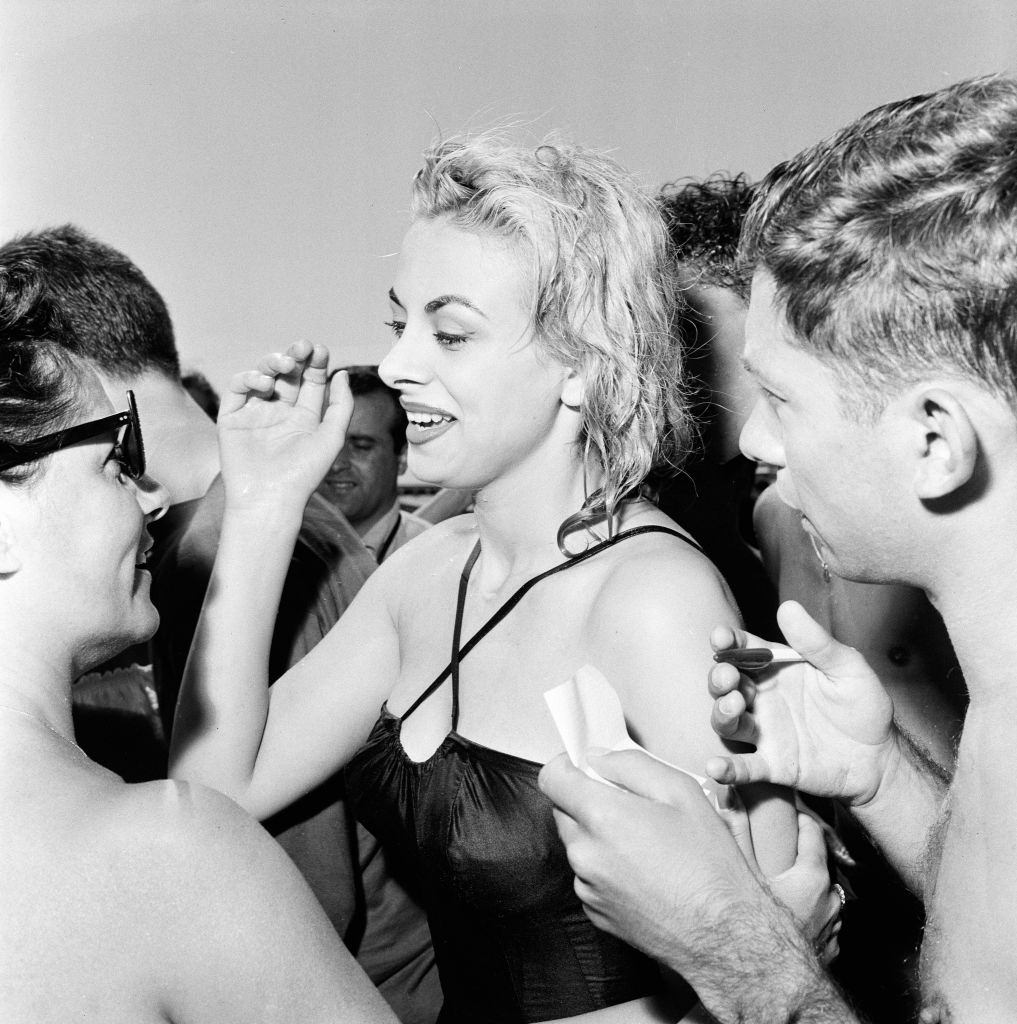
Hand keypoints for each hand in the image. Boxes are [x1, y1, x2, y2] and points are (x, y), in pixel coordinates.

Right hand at [218, 341, 352, 511]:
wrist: (270, 498)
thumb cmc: (304, 474)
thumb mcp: (332, 437)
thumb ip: (341, 405)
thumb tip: (342, 374)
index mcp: (304, 416)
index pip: (310, 381)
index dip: (315, 363)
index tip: (321, 350)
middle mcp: (279, 412)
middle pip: (287, 375)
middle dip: (295, 356)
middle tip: (303, 345)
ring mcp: (255, 414)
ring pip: (262, 376)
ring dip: (273, 362)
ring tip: (284, 363)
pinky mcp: (232, 419)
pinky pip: (237, 390)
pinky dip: (249, 379)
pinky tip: (265, 385)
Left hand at [540, 751, 843, 1020]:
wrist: (725, 935)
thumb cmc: (709, 863)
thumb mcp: (681, 791)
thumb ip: (630, 764)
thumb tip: (596, 757)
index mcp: (601, 818)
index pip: (552, 778)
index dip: (567, 765)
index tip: (587, 766)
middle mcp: (584, 854)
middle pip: (563, 810)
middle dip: (587, 800)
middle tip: (630, 805)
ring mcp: (587, 887)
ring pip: (578, 844)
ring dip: (598, 836)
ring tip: (645, 843)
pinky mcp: (596, 912)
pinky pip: (589, 876)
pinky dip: (606, 867)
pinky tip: (643, 872)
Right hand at [708, 601, 896, 807]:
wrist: (880, 759)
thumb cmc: (863, 707)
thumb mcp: (847, 668)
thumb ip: (816, 642)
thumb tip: (788, 606)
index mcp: (776, 669)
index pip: (742, 649)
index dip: (726, 642)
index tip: (721, 638)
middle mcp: (762, 698)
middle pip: (725, 684)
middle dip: (719, 677)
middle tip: (729, 676)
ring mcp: (763, 732)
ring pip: (726, 721)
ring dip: (721, 712)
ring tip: (734, 706)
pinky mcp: (772, 765)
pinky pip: (743, 767)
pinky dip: (725, 768)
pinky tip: (715, 766)